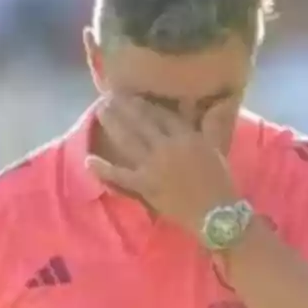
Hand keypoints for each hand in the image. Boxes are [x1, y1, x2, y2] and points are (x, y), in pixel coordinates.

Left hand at [89, 95, 239, 235]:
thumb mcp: (216, 148)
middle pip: (140, 122)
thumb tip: (217, 103)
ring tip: (100, 111)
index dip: (143, 103)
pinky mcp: (145, 186)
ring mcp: (153, 166)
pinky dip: (104, 169)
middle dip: (123, 107)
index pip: (160, 114)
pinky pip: (120, 176)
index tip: (130, 94)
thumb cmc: (219, 181)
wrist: (216, 213)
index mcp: (186, 136)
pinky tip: (88, 160)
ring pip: (128, 140)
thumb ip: (211, 125)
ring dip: (113, 124)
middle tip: (107, 95)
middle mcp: (167, 146)